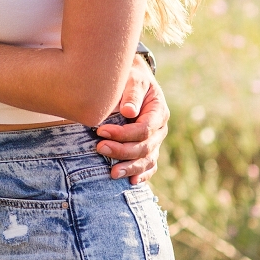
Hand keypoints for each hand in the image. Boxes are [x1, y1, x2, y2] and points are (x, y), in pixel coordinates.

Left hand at [95, 60, 169, 184]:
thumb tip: (128, 111)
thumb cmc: (131, 77)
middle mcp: (160, 129)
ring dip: (130, 167)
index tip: (100, 131)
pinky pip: (149, 164)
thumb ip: (132, 93)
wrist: (134, 79)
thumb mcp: (133, 79)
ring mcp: (156, 140)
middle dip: (121, 151)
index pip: (143, 129)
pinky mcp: (149, 147)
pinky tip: (131, 181)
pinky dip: (142, 174)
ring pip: (147, 160)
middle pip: (144, 147)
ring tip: (112, 173)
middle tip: (99, 148)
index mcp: (158, 111)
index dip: (123, 134)